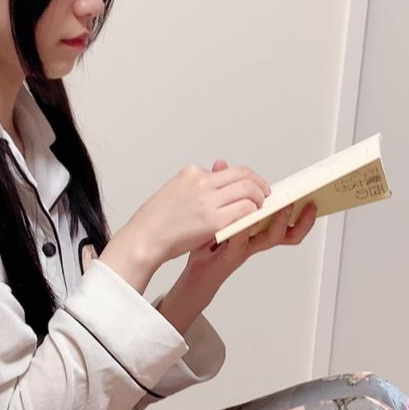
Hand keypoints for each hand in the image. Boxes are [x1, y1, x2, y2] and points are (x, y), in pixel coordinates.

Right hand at [125, 160, 271, 266]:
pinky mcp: (214, 221)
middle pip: (244, 175)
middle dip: (259, 185)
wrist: (143, 239)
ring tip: (260, 209)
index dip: (245, 179)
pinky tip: (252, 220)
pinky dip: (253, 214)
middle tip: (265, 195)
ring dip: (259, 199)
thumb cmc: (155, 222)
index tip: (251, 187)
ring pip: (249, 191)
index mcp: (191, 173)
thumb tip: (215, 179)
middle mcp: (201, 182)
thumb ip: (197, 185)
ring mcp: (208, 201)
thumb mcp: (175, 191)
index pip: (228, 170)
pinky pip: (245, 211)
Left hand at [182, 159, 316, 296]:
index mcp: (257, 226)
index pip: (285, 218)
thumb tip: (221, 163)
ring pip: (269, 238)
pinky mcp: (230, 255)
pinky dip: (244, 232)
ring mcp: (245, 248)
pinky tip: (244, 223)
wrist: (191, 267)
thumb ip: (220, 188)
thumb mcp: (212, 209)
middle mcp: (256, 239)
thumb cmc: (204, 240)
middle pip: (288, 232)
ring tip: (284, 209)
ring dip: (279, 222)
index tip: (312, 196)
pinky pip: (241, 244)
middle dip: (301, 220)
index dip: (301, 211)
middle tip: (308, 205)